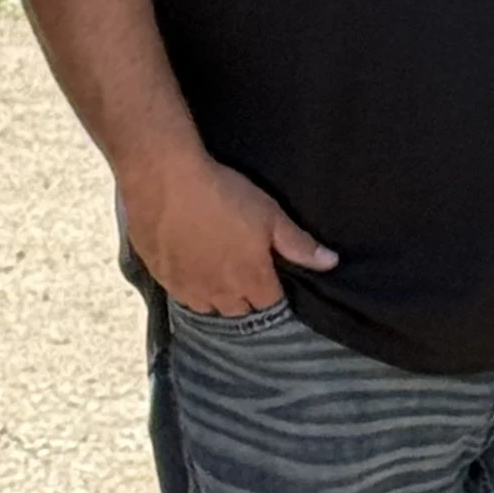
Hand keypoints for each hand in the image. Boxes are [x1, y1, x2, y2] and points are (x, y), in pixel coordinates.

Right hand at [122, 149, 336, 315]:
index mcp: (251, 280)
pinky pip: (182, 296)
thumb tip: (331, 262)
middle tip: (245, 275)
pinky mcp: (162, 278)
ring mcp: (189, 289)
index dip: (273, 293)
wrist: (164, 180)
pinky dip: (190, 290)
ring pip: (209, 308)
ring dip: (217, 299)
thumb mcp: (269, 214)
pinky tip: (190, 271)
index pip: (270, 305)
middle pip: (239, 312)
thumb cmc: (223, 194)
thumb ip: (299, 244)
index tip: (273, 279)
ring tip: (218, 277)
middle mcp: (220, 294)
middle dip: (246, 300)